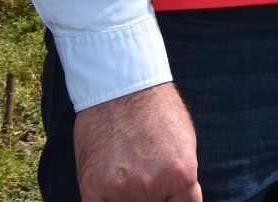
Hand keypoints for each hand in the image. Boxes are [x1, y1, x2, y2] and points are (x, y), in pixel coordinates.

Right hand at [74, 83, 201, 201]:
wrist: (122, 88)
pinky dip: (107, 201)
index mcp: (182, 175)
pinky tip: (110, 188)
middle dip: (154, 197)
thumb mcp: (186, 144)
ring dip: (129, 198)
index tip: (168, 196)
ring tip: (129, 173)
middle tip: (146, 178)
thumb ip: (181, 180)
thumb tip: (177, 199)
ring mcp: (120, 189)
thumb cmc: (157, 110)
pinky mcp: (92, 187)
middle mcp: (152, 187)